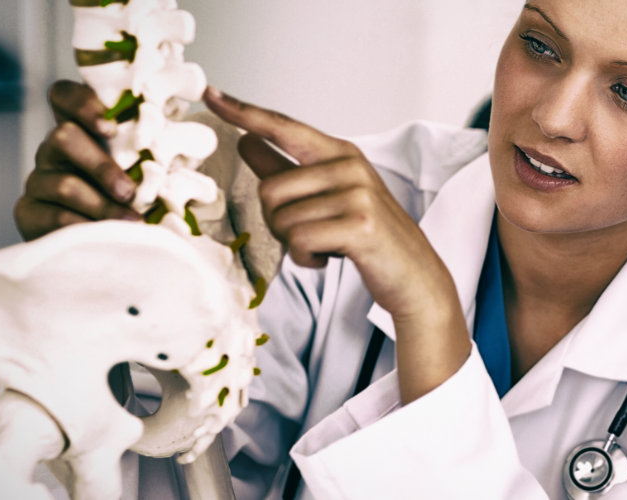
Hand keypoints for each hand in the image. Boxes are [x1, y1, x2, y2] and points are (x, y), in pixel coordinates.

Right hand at [14, 81, 140, 241]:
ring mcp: (39, 180)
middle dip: (102, 166)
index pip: (64, 96)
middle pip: (64, 136)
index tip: (110, 126)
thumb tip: (192, 132)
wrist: (94, 245)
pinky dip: (85, 227)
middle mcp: (54, 150)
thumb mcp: (141, 171)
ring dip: (102, 205)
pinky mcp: (29, 211)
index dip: (82, 103)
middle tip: (129, 192)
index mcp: (80, 130)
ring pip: (64, 183)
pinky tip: (104, 236)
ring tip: (130, 221)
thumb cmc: (127, 200)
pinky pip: (54, 216)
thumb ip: (151, 152)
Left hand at [203, 87, 469, 402]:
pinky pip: (300, 241)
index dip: (244, 112)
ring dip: (295, 245)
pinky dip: (307, 259)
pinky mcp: (359, 225)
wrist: (415, 276)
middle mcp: (349, 166)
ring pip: (283, 221)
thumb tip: (246, 141)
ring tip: (327, 246)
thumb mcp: (329, 197)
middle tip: (310, 236)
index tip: (211, 95)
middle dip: (278, 224)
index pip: (283, 127)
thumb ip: (287, 170)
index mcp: (340, 154)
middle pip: (270, 190)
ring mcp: (357, 194)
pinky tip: (330, 258)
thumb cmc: (369, 237)